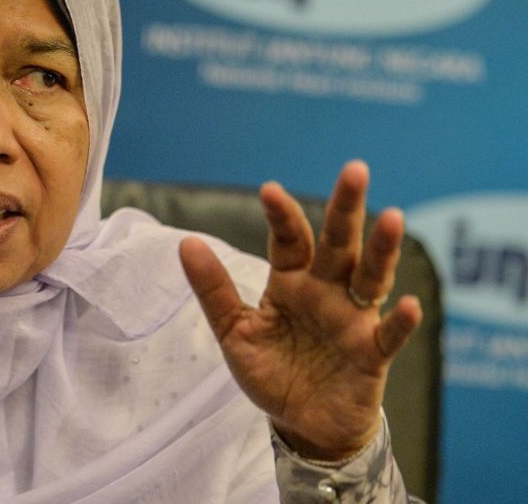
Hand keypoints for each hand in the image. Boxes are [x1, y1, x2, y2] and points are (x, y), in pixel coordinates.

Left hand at [180, 160, 422, 460]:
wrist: (302, 424)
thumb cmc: (272, 372)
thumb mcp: (234, 331)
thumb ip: (214, 289)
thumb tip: (186, 242)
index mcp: (291, 282)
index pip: (289, 241)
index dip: (281, 216)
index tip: (270, 190)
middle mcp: (326, 292)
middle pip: (338, 244)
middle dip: (346, 209)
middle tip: (355, 170)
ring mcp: (352, 320)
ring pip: (370, 277)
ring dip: (382, 250)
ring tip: (391, 218)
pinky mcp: (372, 354)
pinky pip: (388, 335)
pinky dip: (399, 321)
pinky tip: (406, 304)